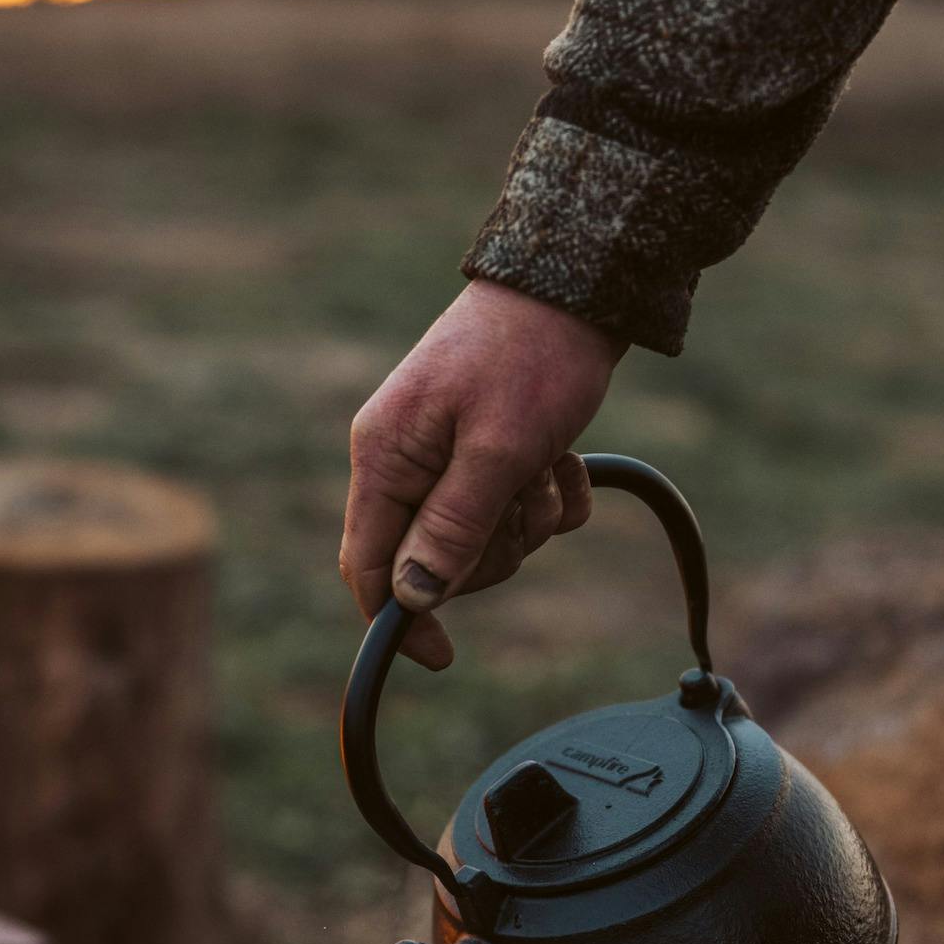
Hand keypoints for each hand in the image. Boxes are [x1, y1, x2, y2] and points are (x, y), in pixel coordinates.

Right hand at [341, 280, 624, 667]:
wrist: (576, 287)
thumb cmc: (531, 359)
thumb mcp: (498, 452)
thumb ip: (452, 528)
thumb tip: (411, 599)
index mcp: (385, 458)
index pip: (367, 566)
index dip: (399, 620)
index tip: (443, 656)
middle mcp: (405, 460)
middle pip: (434, 562)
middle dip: (492, 546)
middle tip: (524, 497)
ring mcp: (445, 455)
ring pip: (485, 539)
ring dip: (530, 515)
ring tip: (548, 461)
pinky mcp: (489, 449)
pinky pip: (520, 509)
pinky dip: (552, 494)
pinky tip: (567, 458)